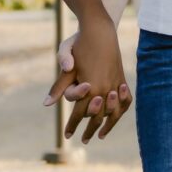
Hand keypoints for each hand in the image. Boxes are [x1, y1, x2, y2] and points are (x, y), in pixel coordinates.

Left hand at [51, 19, 132, 141]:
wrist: (100, 30)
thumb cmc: (78, 44)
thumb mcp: (64, 65)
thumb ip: (58, 86)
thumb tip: (47, 105)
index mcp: (89, 86)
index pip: (79, 113)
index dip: (72, 126)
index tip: (67, 136)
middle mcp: (104, 88)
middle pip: (96, 117)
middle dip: (88, 130)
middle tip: (83, 141)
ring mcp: (116, 84)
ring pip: (112, 113)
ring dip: (106, 126)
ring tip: (99, 136)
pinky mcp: (122, 79)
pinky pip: (124, 102)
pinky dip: (119, 112)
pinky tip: (113, 119)